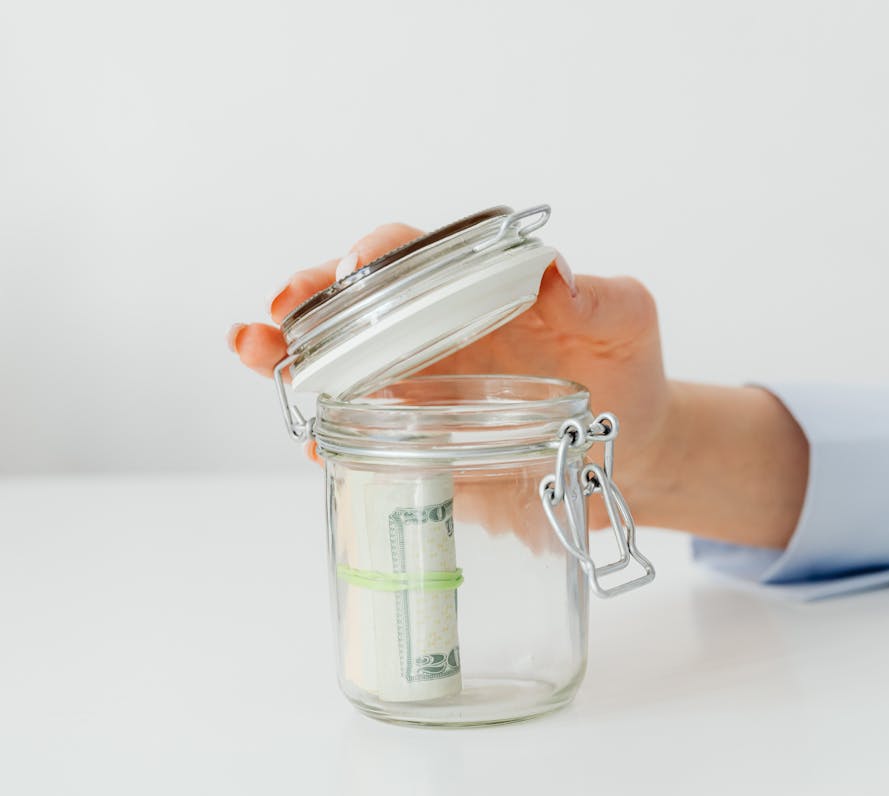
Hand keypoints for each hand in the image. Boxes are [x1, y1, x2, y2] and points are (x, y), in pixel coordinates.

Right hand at [229, 223, 674, 517]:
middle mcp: (437, 333)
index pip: (415, 256)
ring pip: (343, 366)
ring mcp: (423, 389)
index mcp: (476, 290)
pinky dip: (334, 438)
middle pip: (358, 307)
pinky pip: (366, 437)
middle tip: (277, 314)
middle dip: (309, 302)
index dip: (379, 253)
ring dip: (291, 358)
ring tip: (253, 353)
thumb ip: (603, 296)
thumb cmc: (625, 371)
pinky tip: (316, 444)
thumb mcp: (628, 324)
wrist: (634, 449)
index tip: (358, 268)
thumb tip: (551, 276)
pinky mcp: (424, 445)